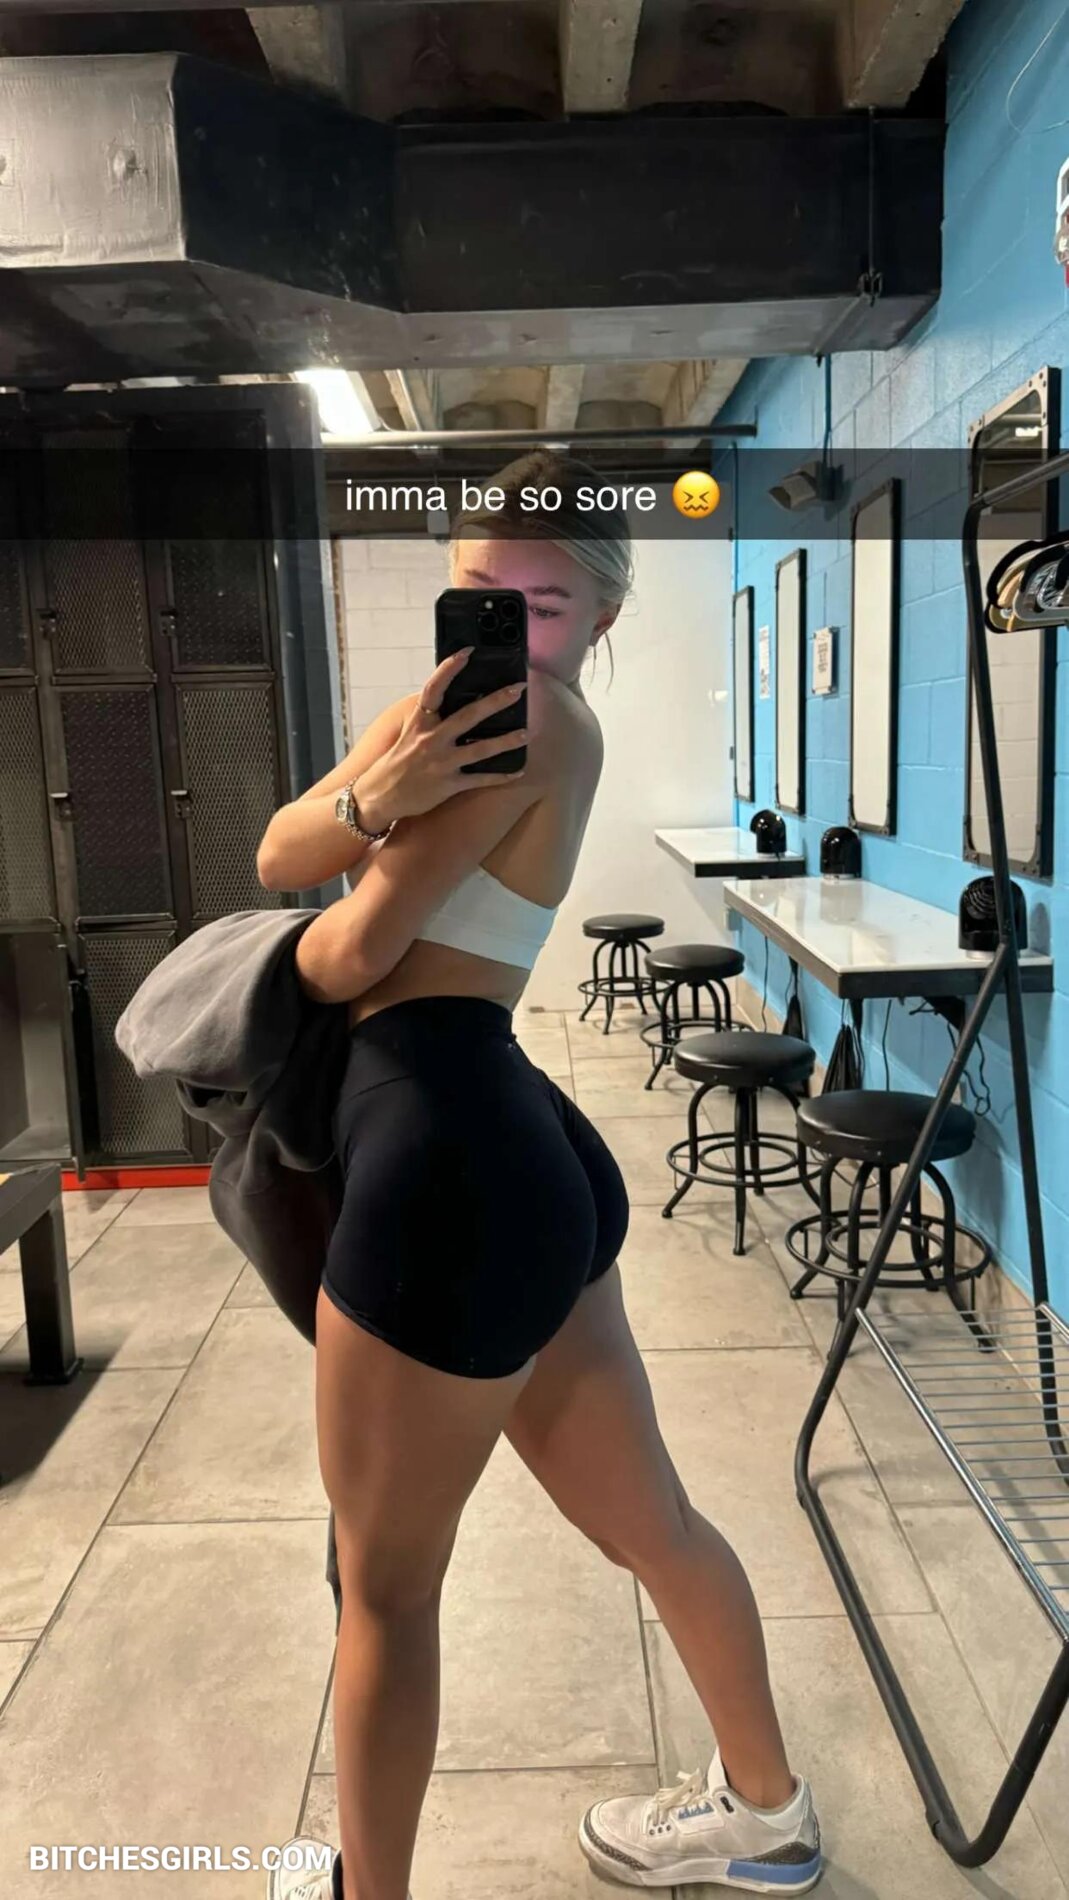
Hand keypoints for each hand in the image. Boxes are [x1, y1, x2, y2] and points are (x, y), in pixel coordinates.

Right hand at [354, 648, 527, 829]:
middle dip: (496, 701)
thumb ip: (428, 718)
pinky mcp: (448, 785)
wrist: (379, 796)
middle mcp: (431, 740)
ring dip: (506, 741)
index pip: (434, 688)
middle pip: (469, 716)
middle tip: (519, 689)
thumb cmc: (395, 763)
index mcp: (419, 722)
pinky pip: (480, 780)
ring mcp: (441, 763)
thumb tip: (451, 701)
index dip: (449, 668)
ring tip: (526, 733)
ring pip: (481, 750)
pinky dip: (501, 776)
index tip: (467, 652)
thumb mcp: (407, 733)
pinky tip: (518, 771)